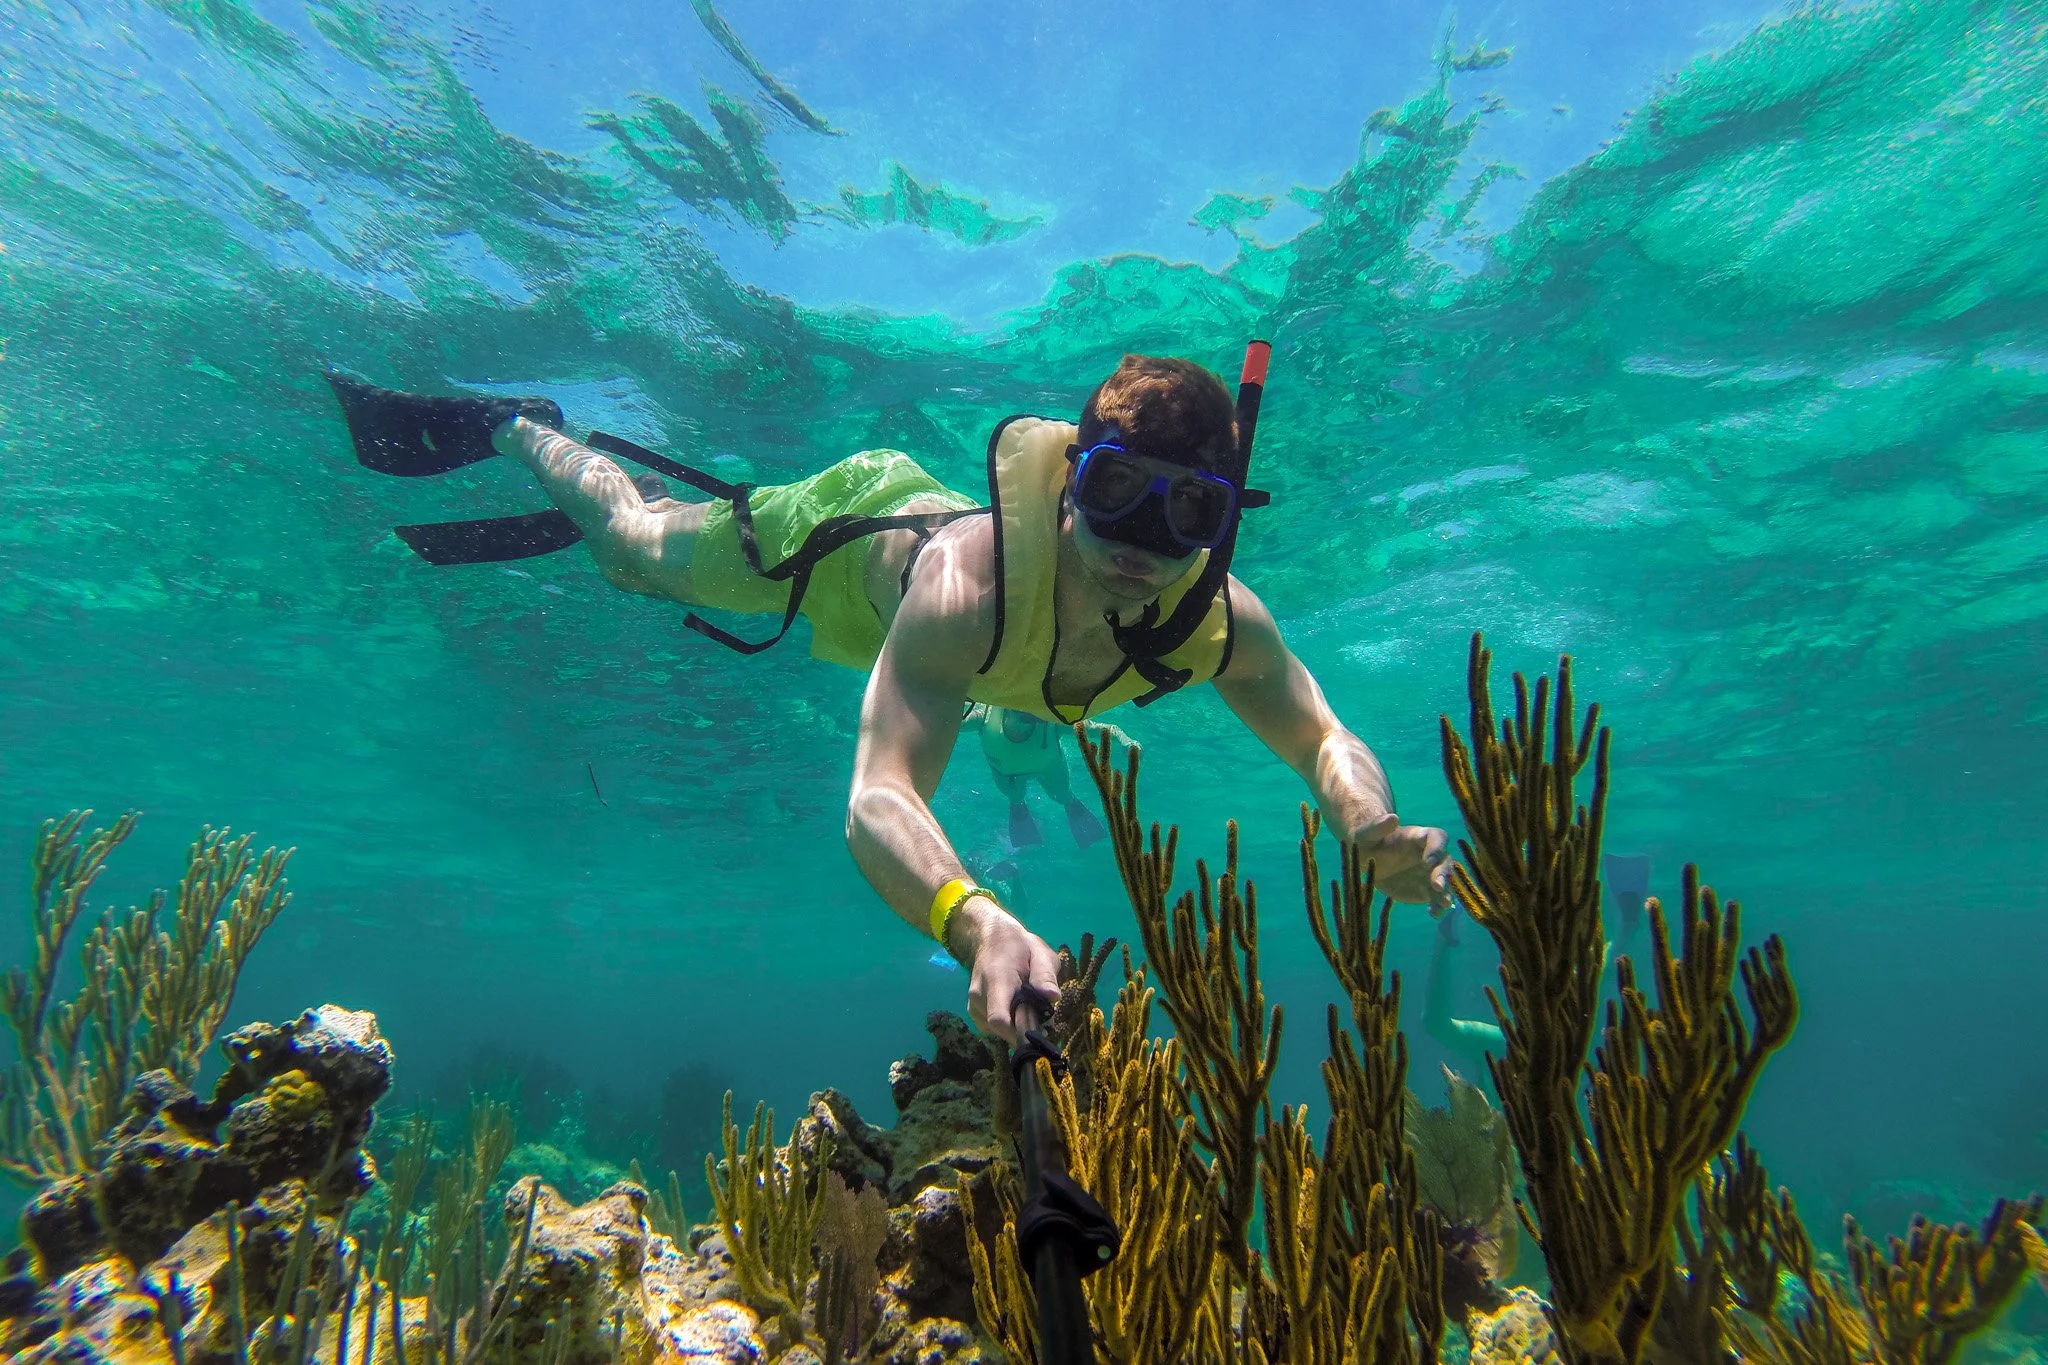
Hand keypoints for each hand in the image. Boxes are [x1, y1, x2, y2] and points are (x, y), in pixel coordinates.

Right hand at [948, 896, 1061, 1044]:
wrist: (993, 939)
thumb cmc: (1020, 946)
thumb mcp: (1040, 953)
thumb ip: (1045, 975)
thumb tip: (1053, 997)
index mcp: (996, 979)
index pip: (998, 1019)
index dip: (1019, 1031)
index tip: (1041, 1029)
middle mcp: (979, 995)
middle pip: (1002, 1029)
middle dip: (1024, 1028)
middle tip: (1041, 1014)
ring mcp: (973, 1005)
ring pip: (999, 1032)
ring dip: (1017, 1026)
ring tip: (1028, 1006)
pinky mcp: (974, 1012)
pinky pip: (994, 1029)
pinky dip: (1008, 1024)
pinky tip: (1016, 1008)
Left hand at [1347, 814, 1451, 911]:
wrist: (1368, 858)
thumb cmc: (1367, 841)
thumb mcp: (1366, 834)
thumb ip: (1377, 826)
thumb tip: (1393, 817)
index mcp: (1418, 837)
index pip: (1437, 837)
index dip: (1436, 848)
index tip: (1427, 861)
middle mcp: (1430, 854)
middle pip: (1445, 861)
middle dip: (1444, 873)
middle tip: (1437, 886)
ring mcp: (1430, 872)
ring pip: (1446, 881)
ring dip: (1446, 892)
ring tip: (1442, 904)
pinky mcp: (1426, 889)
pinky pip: (1436, 898)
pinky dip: (1438, 906)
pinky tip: (1434, 914)